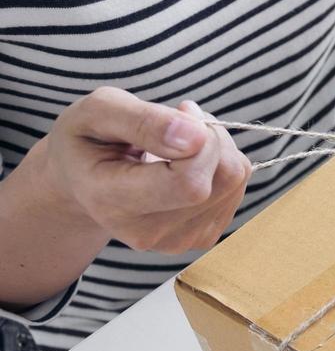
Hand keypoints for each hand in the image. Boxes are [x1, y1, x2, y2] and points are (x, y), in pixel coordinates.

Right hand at [38, 87, 250, 254]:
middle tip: (182, 117)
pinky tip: (188, 160)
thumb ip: (144, 120)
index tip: (182, 110)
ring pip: (235, 182)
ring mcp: (177, 240)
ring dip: (219, 148)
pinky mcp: (200, 238)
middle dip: (213, 137)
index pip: (189, 182)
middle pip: (222, 180)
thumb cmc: (89, 140)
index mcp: (112, 202)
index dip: (202, 140)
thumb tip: (196, 136)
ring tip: (182, 138)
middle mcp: (146, 232)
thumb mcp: (98, 112)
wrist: (83, 181)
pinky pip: (236, 190)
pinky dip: (222, 165)